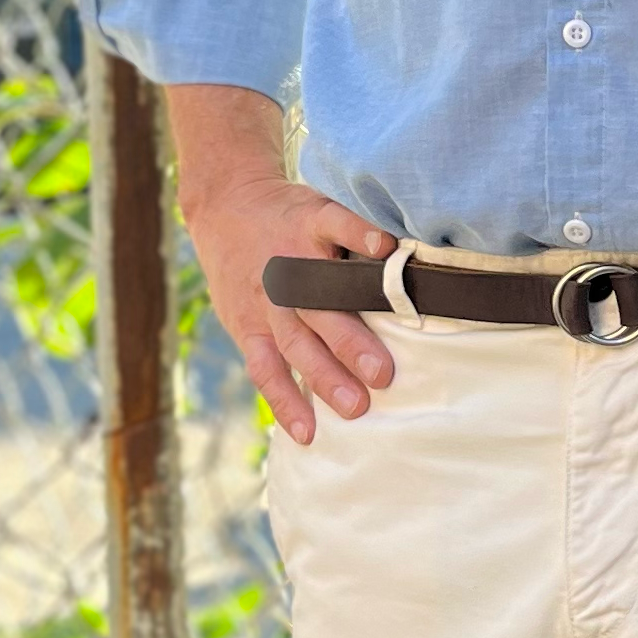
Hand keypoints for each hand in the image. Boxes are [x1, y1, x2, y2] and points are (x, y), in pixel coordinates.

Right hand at [167, 84, 397, 445]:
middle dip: (350, 341)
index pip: (337, 225)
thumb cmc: (292, 214)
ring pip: (294, 345)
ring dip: (323, 378)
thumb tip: (412, 255)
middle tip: (383, 373)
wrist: (224, 206)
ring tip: (354, 409)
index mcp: (309, 228)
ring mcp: (265, 303)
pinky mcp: (246, 327)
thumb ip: (359, 231)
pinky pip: (264, 369)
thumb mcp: (322, 205)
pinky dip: (284, 401)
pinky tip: (307, 432)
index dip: (361, 234)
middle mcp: (287, 270)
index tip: (388, 248)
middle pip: (319, 306)